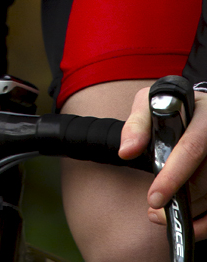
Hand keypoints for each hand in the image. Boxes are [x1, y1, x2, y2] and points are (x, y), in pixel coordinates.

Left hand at [119, 86, 206, 238]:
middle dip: (177, 197)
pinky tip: (186, 223)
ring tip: (160, 212)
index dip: (173, 176)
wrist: (196, 108)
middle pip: (204, 178)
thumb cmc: (172, 105)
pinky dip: (203, 222)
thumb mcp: (151, 102)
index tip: (154, 197)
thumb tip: (126, 151)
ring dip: (189, 211)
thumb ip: (137, 124)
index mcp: (204, 115)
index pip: (191, 149)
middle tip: (154, 207)